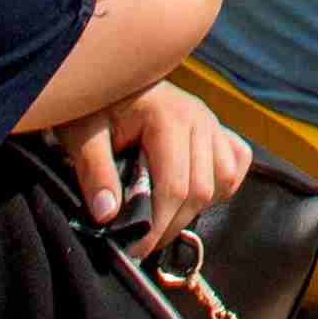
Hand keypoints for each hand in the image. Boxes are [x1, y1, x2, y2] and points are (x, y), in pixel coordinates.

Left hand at [51, 82, 244, 233]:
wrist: (107, 68)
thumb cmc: (94, 103)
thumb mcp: (82, 134)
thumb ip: (94, 172)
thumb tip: (108, 216)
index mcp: (168, 117)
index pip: (174, 186)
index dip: (156, 227)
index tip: (134, 250)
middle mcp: (199, 118)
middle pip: (200, 190)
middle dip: (172, 225)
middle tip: (142, 243)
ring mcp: (211, 122)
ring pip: (222, 180)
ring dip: (196, 207)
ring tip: (163, 218)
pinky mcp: (216, 128)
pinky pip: (235, 164)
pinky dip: (220, 185)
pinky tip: (192, 191)